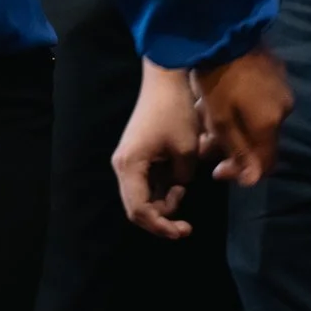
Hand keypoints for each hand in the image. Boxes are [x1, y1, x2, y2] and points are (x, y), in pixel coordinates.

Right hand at [112, 63, 202, 237]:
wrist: (166, 79)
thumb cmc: (175, 112)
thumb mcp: (187, 150)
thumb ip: (182, 178)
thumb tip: (179, 188)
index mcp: (130, 166)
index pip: (139, 211)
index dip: (160, 226)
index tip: (183, 231)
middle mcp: (123, 166)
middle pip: (137, 208)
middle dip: (161, 218)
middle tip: (185, 221)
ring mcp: (128, 161)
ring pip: (142, 197)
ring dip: (163, 202)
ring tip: (183, 187)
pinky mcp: (136, 155)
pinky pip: (146, 183)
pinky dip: (161, 190)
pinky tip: (178, 182)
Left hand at [193, 46, 290, 186]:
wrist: (226, 30)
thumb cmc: (218, 78)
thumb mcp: (220, 120)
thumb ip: (237, 151)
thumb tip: (252, 179)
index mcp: (270, 124)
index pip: (265, 165)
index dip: (242, 173)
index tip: (217, 169)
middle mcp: (284, 109)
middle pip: (260, 142)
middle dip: (232, 146)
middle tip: (205, 141)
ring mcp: (283, 88)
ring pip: (259, 121)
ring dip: (235, 126)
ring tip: (207, 116)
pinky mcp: (277, 72)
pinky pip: (262, 101)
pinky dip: (243, 108)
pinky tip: (222, 99)